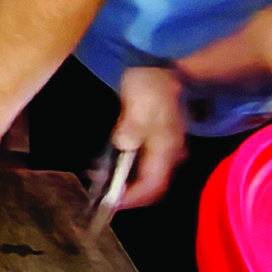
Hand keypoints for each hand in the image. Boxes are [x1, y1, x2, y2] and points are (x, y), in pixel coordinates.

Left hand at [112, 67, 187, 209]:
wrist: (159, 68)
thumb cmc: (148, 87)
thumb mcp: (138, 106)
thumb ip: (131, 128)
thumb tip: (123, 145)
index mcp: (166, 149)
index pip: (153, 185)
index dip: (133, 198)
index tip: (112, 203)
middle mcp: (170, 154)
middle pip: (153, 186)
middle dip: (129, 195)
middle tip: (104, 197)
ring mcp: (164, 148)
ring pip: (148, 176)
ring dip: (126, 183)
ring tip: (101, 183)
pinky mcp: (156, 141)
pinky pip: (143, 164)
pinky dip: (127, 170)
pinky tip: (108, 166)